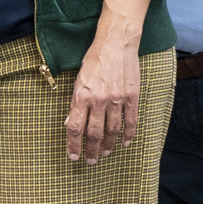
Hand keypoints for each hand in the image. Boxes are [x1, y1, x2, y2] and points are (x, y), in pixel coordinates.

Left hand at [62, 29, 143, 163]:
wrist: (116, 43)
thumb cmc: (94, 59)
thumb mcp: (78, 80)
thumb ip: (75, 103)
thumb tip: (71, 123)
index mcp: (81, 96)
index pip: (75, 128)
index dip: (73, 145)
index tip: (73, 156)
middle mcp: (99, 100)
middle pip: (94, 134)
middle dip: (91, 150)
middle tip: (91, 160)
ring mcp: (117, 100)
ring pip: (112, 131)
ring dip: (108, 145)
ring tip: (105, 152)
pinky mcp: (132, 97)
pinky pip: (130, 121)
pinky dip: (128, 135)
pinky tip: (125, 143)